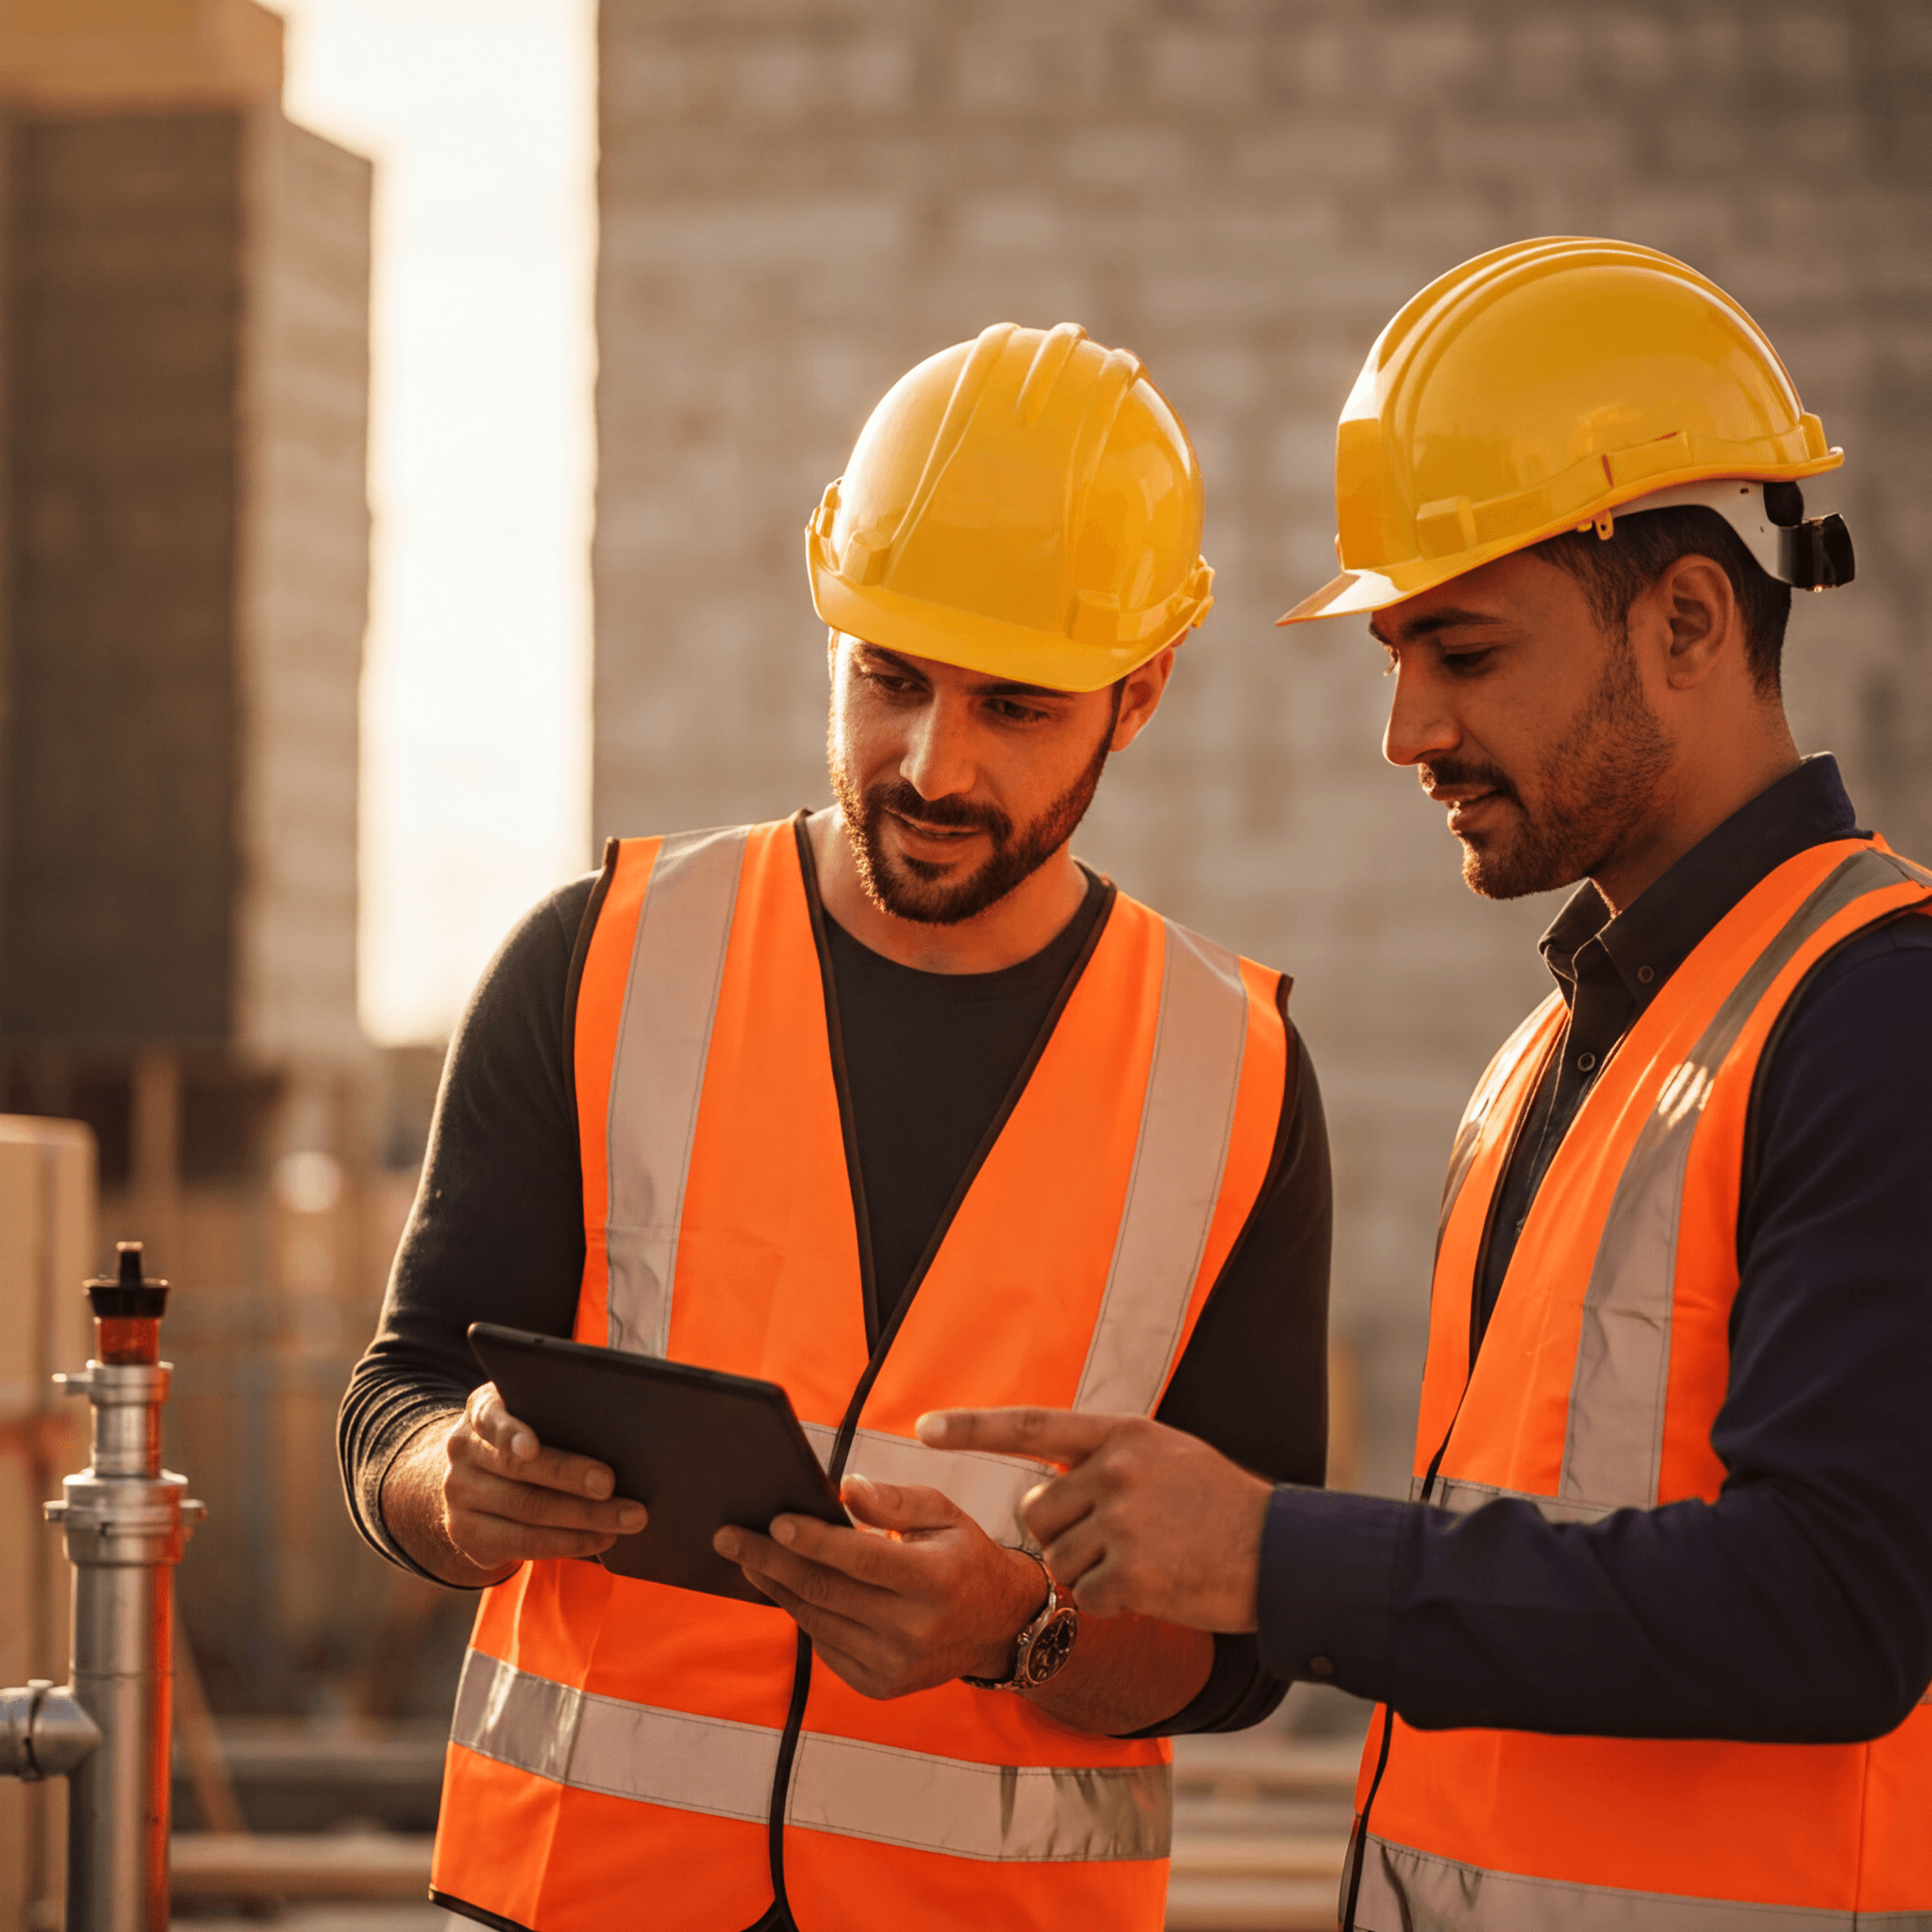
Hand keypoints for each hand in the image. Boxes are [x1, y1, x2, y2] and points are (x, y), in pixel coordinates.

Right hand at [438, 1382, 647, 1580]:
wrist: (475, 1479)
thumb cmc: (527, 1437)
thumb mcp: (530, 1414)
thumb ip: (557, 1412)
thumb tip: (620, 1425)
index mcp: (481, 1411)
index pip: (490, 1418)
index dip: (510, 1433)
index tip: (531, 1447)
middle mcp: (463, 1453)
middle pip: (519, 1469)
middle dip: (570, 1477)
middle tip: (611, 1484)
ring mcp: (460, 1498)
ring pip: (527, 1510)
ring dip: (585, 1517)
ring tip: (628, 1517)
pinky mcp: (469, 1536)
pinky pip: (523, 1544)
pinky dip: (570, 1542)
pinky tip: (603, 1537)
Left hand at [713, 1476, 1046, 1699]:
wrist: (997, 1626)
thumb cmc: (963, 1557)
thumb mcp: (944, 1514)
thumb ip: (894, 1500)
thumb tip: (845, 1488)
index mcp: (935, 1579)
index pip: (862, 1558)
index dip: (815, 1540)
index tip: (774, 1521)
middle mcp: (915, 1629)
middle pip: (827, 1591)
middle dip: (771, 1561)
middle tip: (729, 1536)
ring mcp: (895, 1664)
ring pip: (818, 1620)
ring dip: (777, 1587)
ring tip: (747, 1557)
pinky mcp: (880, 1686)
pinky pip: (825, 1645)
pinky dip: (803, 1613)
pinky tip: (787, 1587)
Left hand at [916, 1409, 1269, 1630]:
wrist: (1283, 1553)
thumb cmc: (1222, 1506)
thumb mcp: (1165, 1456)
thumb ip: (1105, 1461)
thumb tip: (1042, 1488)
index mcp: (1120, 1435)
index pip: (1030, 1425)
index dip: (973, 1427)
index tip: (924, 1428)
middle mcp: (1114, 1471)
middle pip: (1037, 1511)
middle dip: (1061, 1534)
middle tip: (1114, 1541)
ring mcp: (1122, 1521)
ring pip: (1057, 1559)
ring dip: (1088, 1572)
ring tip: (1144, 1561)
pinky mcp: (1130, 1573)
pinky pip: (1085, 1596)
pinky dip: (1109, 1602)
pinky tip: (1151, 1588)